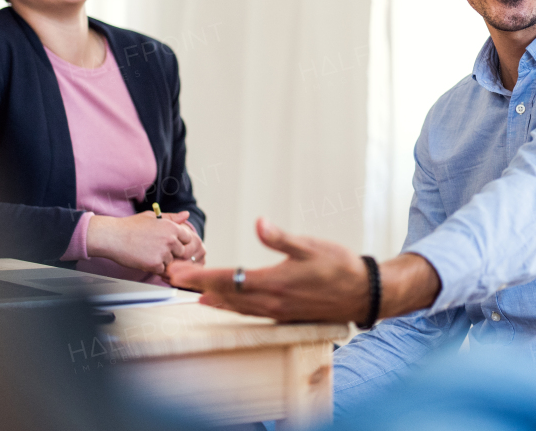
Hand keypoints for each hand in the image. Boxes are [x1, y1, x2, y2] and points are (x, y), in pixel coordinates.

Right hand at [87, 210, 197, 274]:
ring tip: (146, 252)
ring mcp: (163, 253)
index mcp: (172, 227)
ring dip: (161, 260)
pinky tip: (143, 259)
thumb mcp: (152, 217)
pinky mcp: (154, 264)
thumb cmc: (130, 226)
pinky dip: (153, 268)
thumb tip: (186, 215)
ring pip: (171, 262)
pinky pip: (161, 270)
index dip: (178, 241)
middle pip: (181, 252)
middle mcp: (171, 240)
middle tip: (154, 248)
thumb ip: (171, 217)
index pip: (188, 238)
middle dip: (171, 252)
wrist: (112, 237)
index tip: (168, 242)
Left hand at [165, 218, 441, 322]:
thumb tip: (259, 223)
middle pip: (225, 295)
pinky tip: (223, 303)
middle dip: (197, 286)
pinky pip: (249, 311)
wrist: (363, 293)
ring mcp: (276, 310)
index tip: (177, 272)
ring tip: (192, 292)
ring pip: (235, 306)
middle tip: (172, 278)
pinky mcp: (283, 313)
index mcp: (274, 282)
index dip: (199, 276)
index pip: (227, 279)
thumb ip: (282, 238)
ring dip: (211, 298)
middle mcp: (271, 300)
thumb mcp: (312, 246)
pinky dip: (231, 306)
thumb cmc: (340, 267)